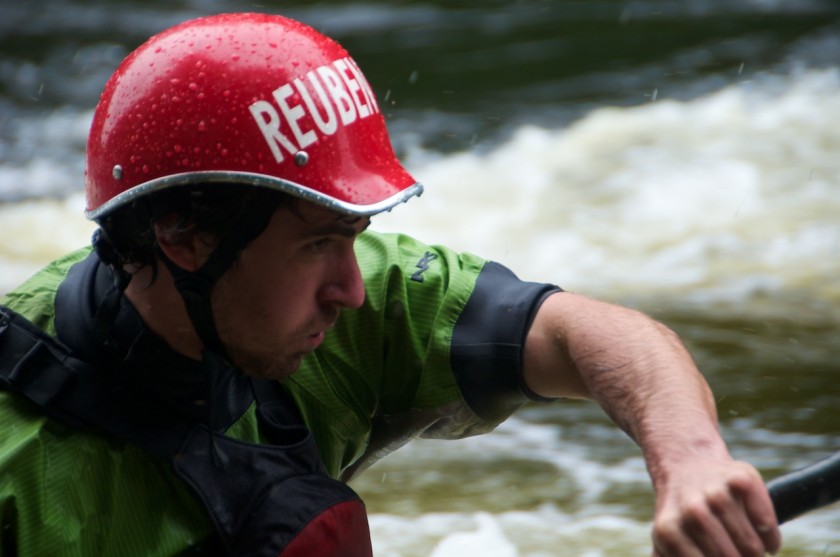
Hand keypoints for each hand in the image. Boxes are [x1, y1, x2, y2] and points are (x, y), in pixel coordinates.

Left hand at [651, 458, 781, 555]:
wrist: (687, 464)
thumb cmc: (682, 514)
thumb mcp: (666, 542)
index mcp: (668, 532)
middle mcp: (691, 510)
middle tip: (736, 553)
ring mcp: (716, 492)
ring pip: (752, 548)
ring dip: (755, 554)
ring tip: (746, 547)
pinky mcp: (742, 477)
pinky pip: (767, 524)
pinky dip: (770, 537)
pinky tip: (762, 534)